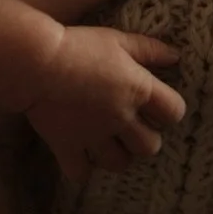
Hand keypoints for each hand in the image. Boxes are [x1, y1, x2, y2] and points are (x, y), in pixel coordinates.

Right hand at [27, 23, 186, 183]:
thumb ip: (149, 50)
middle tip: (133, 129)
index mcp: (138, 90)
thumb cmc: (79, 45)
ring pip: (119, 163)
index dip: (170, 111)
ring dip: (117, 156)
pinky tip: (82, 156)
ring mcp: (94, 136)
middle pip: (150, 147)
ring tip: (109, 144)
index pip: (174, 112)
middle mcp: (121, 118)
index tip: (159, 107)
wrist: (37, 63)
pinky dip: (83, 169)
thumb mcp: (118, 40)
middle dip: (145, 140)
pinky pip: (81, 173)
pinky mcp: (67, 147)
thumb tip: (175, 58)